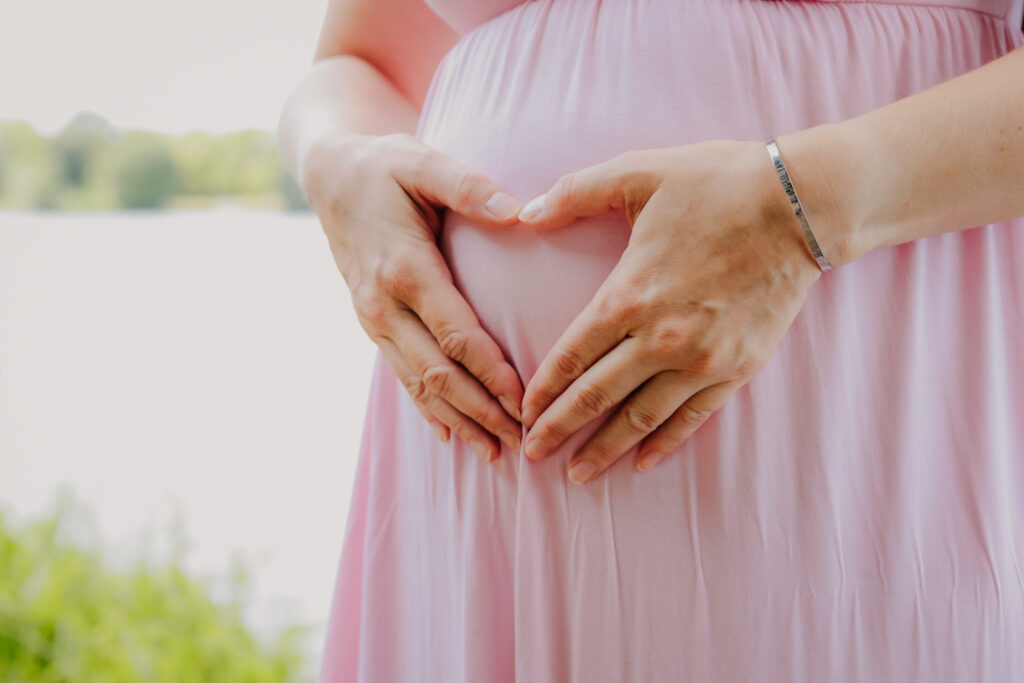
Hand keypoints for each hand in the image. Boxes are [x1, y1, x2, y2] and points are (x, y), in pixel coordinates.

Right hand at [302, 131, 525, 461]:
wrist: (327, 176)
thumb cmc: (384, 167)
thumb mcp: (422, 162)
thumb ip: (468, 187)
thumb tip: (517, 211)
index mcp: (405, 269)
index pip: (456, 335)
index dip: (491, 374)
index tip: (524, 403)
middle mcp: (385, 305)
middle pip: (439, 373)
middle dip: (481, 412)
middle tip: (521, 443)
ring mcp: (374, 319)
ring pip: (419, 383)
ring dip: (458, 420)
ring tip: (493, 451)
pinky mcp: (372, 324)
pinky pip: (401, 375)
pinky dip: (427, 408)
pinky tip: (450, 435)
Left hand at [515, 139, 824, 482]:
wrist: (801, 204)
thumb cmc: (716, 183)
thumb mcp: (638, 173)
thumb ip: (574, 192)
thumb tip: (523, 212)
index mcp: (628, 296)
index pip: (570, 357)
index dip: (541, 390)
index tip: (520, 412)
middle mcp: (660, 339)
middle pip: (595, 397)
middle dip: (558, 429)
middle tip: (530, 454)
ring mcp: (701, 360)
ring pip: (640, 418)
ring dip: (604, 449)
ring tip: (577, 474)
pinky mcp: (737, 368)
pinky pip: (692, 418)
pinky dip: (664, 443)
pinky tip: (642, 462)